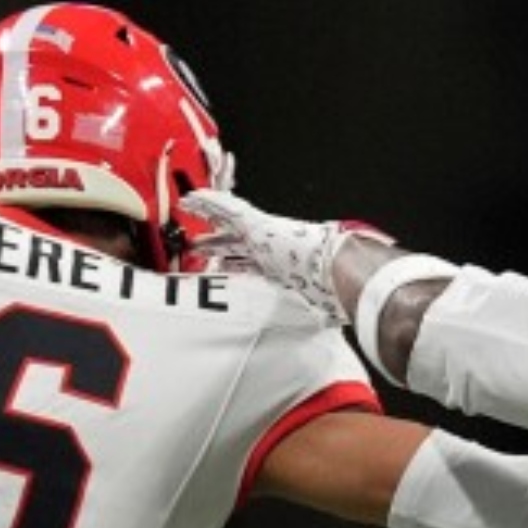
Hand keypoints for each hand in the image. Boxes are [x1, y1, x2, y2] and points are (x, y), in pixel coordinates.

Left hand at [180, 190, 390, 324]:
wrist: (340, 271)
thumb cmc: (332, 290)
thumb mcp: (314, 309)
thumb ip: (313, 317)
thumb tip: (324, 329)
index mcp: (280, 267)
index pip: (252, 264)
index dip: (235, 263)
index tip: (222, 265)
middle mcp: (270, 248)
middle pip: (235, 244)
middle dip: (216, 243)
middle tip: (198, 244)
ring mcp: (264, 234)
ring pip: (228, 221)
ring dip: (207, 216)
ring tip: (187, 208)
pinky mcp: (258, 223)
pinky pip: (228, 209)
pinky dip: (210, 202)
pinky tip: (193, 198)